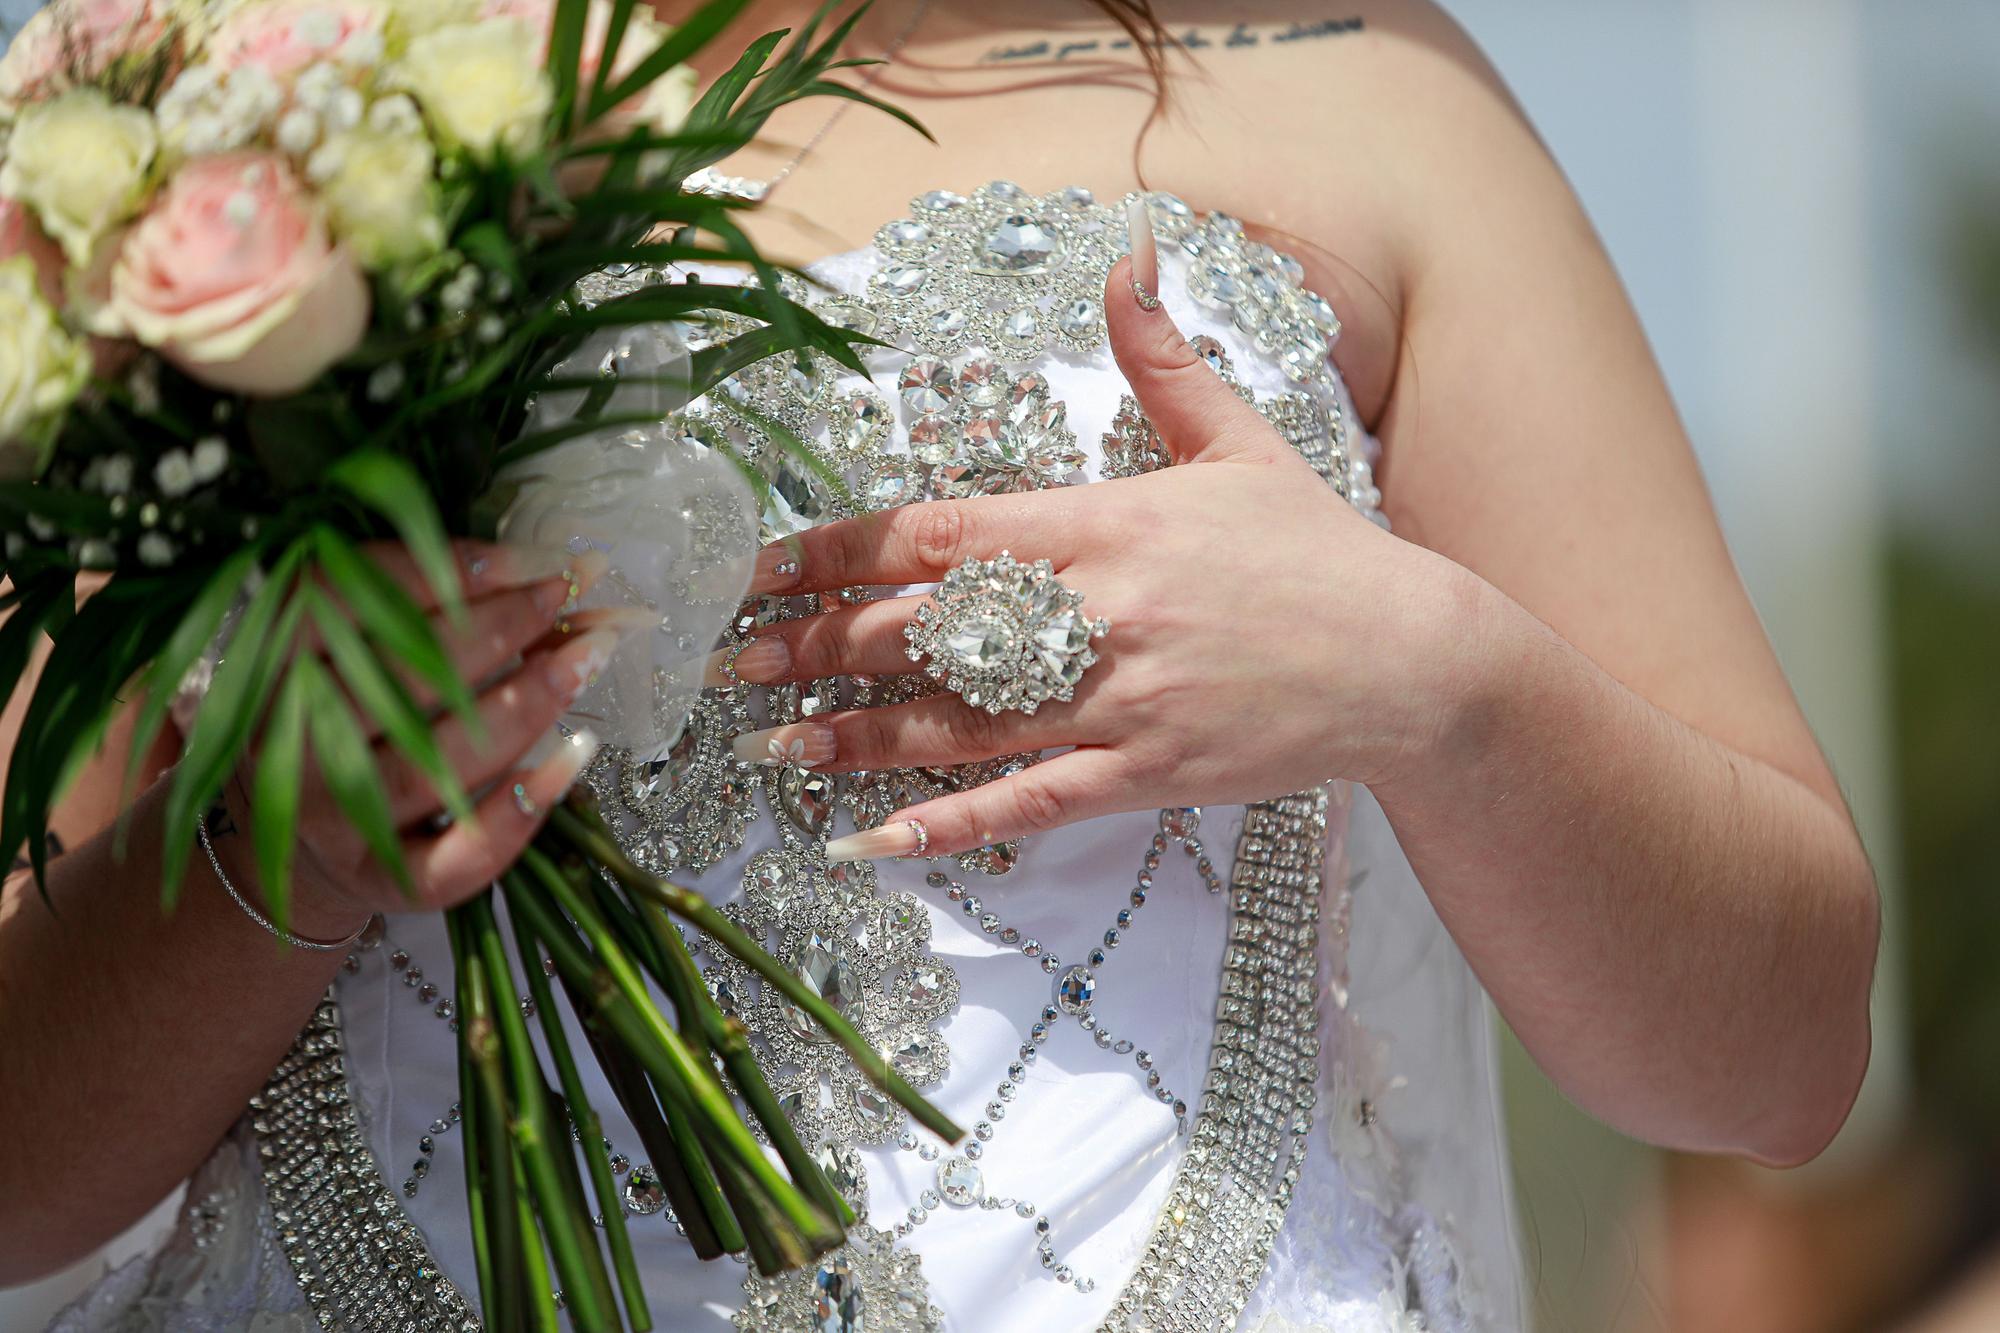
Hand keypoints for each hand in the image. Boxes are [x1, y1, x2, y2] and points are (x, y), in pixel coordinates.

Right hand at [207, 541, 647, 937]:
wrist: (292, 847)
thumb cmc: (339, 720)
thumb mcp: (350, 652)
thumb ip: (421, 608)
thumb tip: (546, 570)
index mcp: (271, 665)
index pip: (350, 601)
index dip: (443, 573)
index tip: (525, 558)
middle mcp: (293, 743)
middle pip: (400, 678)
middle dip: (499, 628)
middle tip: (571, 594)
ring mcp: (335, 820)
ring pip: (435, 762)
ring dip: (523, 706)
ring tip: (586, 658)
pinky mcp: (382, 881)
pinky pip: (457, 855)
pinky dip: (520, 809)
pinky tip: (574, 758)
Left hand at [713, 254, 1484, 859]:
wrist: (1410, 660)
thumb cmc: (1315, 549)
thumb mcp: (1238, 442)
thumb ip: (1162, 360)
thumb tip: (1128, 260)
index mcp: (1102, 524)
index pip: (938, 533)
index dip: (838, 551)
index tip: (764, 567)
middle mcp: (1095, 612)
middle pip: (926, 629)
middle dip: (818, 644)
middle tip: (731, 663)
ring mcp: (1118, 700)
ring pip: (960, 723)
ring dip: (856, 735)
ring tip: (772, 744)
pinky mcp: (1146, 772)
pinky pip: (1030, 803)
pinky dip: (950, 825)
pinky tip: (876, 840)